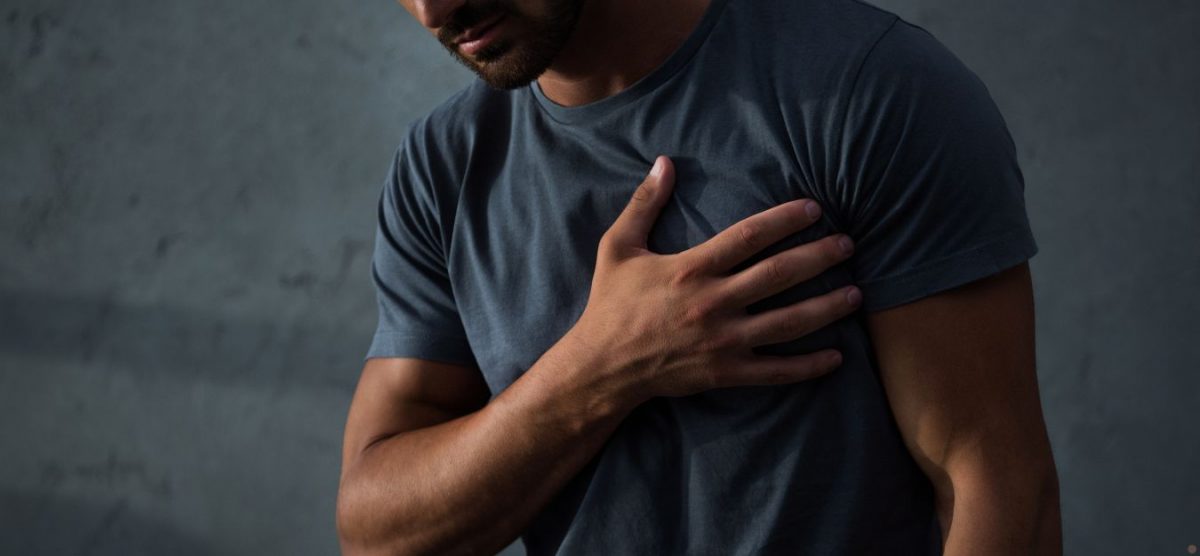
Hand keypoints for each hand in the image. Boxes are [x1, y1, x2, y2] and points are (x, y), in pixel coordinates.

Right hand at [563, 155, 860, 402]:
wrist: (602, 366)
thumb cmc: (610, 305)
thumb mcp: (617, 248)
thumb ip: (644, 204)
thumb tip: (663, 162)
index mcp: (691, 269)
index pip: (748, 237)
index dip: (784, 219)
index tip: (814, 208)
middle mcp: (713, 303)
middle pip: (778, 275)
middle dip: (818, 257)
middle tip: (848, 245)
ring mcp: (723, 340)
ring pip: (787, 322)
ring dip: (825, 307)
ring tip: (856, 294)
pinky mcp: (726, 372)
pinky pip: (775, 370)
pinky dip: (808, 366)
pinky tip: (836, 357)